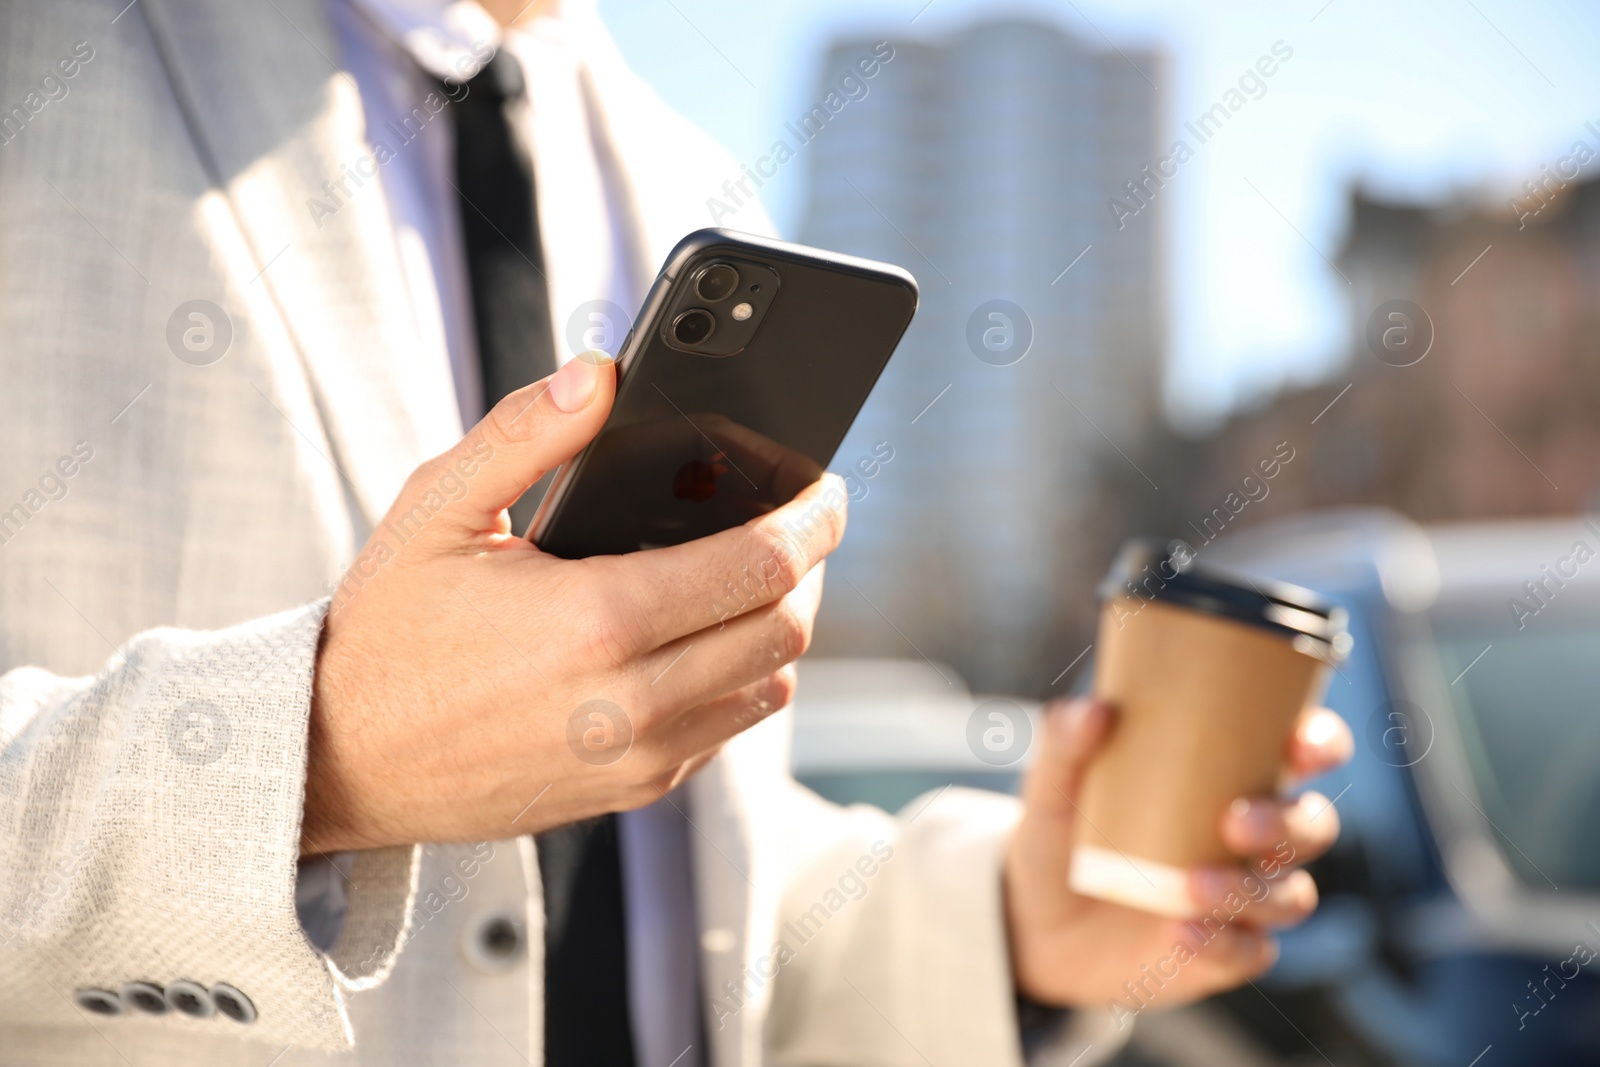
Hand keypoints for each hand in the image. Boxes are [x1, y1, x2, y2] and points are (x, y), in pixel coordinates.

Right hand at [301, 355, 846, 853]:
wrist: (338, 760)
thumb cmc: (387, 629)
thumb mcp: (438, 509)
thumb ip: (528, 431)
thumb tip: (603, 373)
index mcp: (597, 619)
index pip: (760, 565)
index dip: (815, 518)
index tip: (828, 487)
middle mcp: (633, 702)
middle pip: (786, 627)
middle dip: (809, 566)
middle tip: (797, 523)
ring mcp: (639, 758)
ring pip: (771, 684)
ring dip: (779, 625)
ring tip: (752, 576)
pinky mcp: (633, 792)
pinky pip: (729, 732)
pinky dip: (741, 679)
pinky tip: (704, 638)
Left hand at [1003, 698, 1353, 1009]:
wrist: (1032, 919)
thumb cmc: (1061, 834)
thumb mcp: (1054, 786)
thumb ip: (1066, 743)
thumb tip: (1094, 711)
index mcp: (1229, 777)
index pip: (1304, 753)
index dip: (1321, 743)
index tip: (1300, 743)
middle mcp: (1249, 837)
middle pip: (1311, 825)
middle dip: (1286, 824)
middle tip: (1233, 822)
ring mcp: (1241, 898)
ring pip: (1289, 894)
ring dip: (1250, 890)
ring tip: (1189, 888)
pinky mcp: (1222, 951)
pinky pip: (1250, 952)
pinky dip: (1223, 944)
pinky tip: (1182, 933)